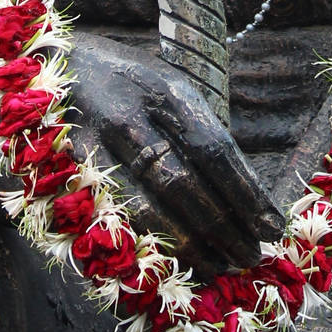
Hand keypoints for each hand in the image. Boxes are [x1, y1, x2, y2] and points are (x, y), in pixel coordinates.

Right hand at [70, 31, 283, 273]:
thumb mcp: (170, 89)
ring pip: (148, 210)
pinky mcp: (70, 172)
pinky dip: (151, 246)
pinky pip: (116, 219)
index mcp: (165, 91)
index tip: (272, 226)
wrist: (59, 63)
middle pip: (184, 184)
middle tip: (253, 255)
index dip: (246, 193)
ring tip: (222, 268)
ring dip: (191, 247)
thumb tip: (246, 193)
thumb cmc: (128, 82)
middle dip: (224, 227)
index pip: (214, 149)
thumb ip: (200, 134)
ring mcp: (95, 146)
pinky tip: (175, 263)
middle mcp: (130, 117)